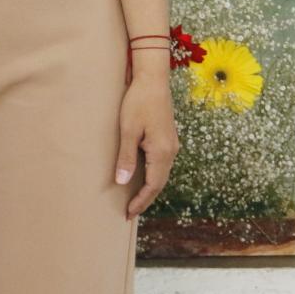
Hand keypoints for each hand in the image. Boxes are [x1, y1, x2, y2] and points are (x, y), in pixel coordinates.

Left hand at [115, 65, 178, 217]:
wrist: (153, 80)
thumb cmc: (138, 102)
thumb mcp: (128, 130)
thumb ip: (126, 157)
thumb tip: (123, 182)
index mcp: (162, 152)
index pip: (152, 186)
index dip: (141, 201)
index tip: (128, 213)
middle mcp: (171, 151)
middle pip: (159, 183)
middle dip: (145, 199)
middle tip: (130, 212)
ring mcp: (171, 144)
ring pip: (161, 174)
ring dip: (149, 187)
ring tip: (135, 198)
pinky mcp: (168, 138)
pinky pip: (161, 164)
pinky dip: (152, 175)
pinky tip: (142, 176)